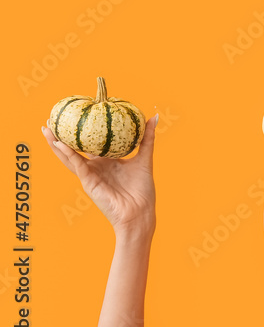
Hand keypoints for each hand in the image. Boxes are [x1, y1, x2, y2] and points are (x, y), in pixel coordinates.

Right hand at [42, 117, 157, 238]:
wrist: (139, 212)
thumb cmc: (142, 189)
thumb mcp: (144, 158)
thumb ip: (147, 138)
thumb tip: (154, 116)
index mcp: (107, 162)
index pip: (91, 144)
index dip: (83, 131)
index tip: (77, 114)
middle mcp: (96, 167)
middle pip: (75, 149)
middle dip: (63, 135)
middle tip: (53, 119)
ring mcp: (90, 174)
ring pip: (69, 156)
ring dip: (56, 143)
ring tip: (46, 129)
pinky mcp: (88, 182)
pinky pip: (77, 165)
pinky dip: (68, 154)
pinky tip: (60, 144)